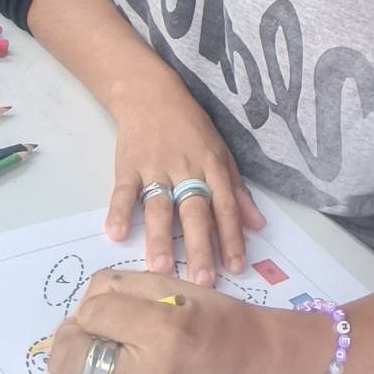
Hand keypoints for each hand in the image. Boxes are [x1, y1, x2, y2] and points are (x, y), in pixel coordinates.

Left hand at [46, 270, 324, 373]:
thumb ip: (116, 288)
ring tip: (96, 354)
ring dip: (72, 369)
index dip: (92, 305)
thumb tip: (78, 313)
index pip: (91, 315)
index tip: (110, 307)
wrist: (248, 359)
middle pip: (66, 359)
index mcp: (162, 330)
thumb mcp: (168, 283)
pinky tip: (126, 371)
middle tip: (90, 330)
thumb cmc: (210, 315)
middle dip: (69, 338)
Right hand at [104, 75, 264, 286]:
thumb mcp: (221, 153)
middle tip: (201, 280)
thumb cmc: (191, 128)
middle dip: (199, 246)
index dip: (231, 237)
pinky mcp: (128, 165)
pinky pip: (124, 191)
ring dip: (160, 237)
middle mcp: (186, 169)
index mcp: (212, 166)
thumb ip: (237, 192)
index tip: (235, 267)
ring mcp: (156, 167)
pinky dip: (119, 211)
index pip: (225, 207)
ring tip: (160, 268)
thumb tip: (258, 225)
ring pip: (159, 205)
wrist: (150, 94)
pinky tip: (116, 234)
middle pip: (195, 211)